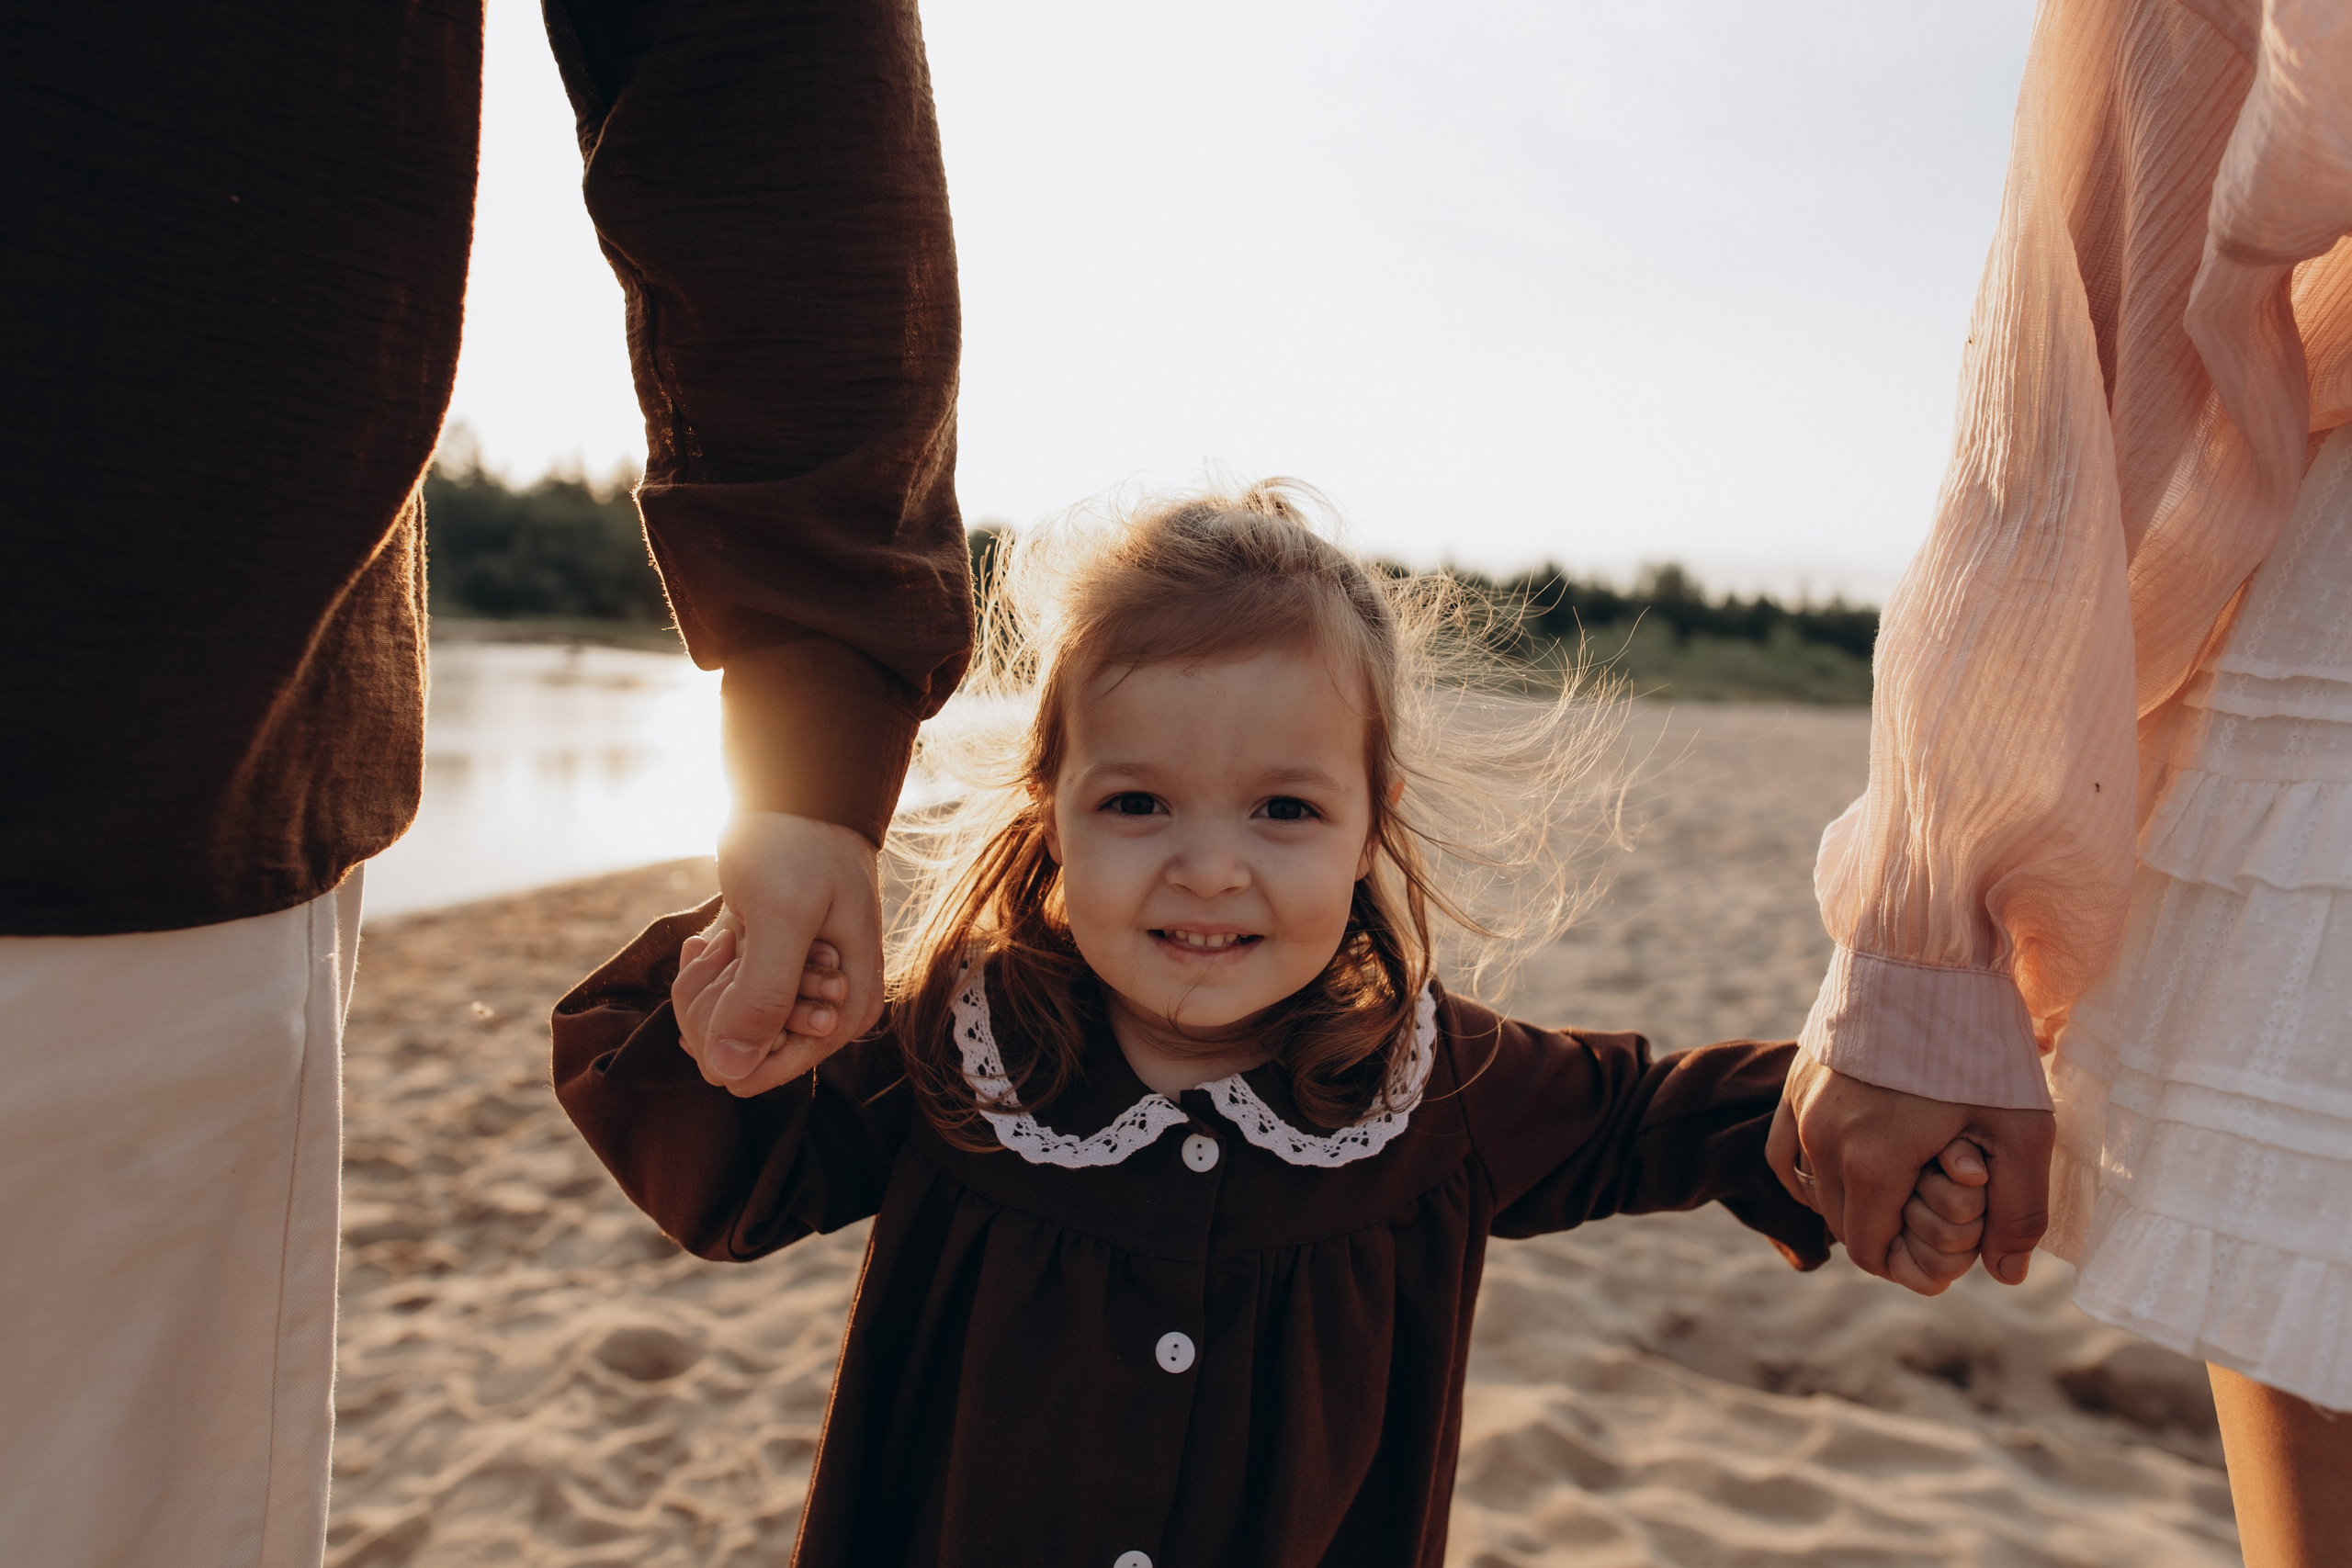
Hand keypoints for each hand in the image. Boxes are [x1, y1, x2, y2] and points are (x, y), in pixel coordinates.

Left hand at [689, 810, 884, 1094]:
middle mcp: (820, 1016)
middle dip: (713, 1000)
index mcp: (843, 1014)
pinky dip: (702, 968)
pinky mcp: (763, 980)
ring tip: (729, 932)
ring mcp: (790, 999)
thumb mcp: (782, 918)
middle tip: (732, 941)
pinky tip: (718, 934)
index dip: (725, 1029)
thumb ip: (763, 999)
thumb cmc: (800, 847)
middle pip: (733, 1053)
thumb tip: (726, 1076)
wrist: (795, 798)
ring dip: (706, 981)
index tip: (735, 962)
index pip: (760, 1071)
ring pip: (716, 1030)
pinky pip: (713, 1003)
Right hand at [1767, 1052, 2052, 1285]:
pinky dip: (1813, 1170)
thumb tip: (2007, 1274)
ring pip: (1816, 1189)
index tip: (1943, 1247)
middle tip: (1937, 1207)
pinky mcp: (1796, 1081)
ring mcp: (1801, 1109)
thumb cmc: (1978, 1038)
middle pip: (1845, 1226)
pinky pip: (1786, 1151)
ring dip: (1856, 1200)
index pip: (1872, 1253)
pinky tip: (1848, 1162)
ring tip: (1907, 1179)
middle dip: (1887, 1232)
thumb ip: (2018, 1210)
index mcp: (1870, 1164)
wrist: (1924, 950)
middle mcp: (1821, 1142)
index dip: (1908, 1265)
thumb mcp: (2021, 1127)